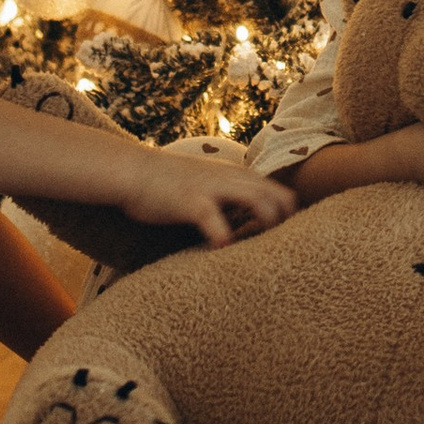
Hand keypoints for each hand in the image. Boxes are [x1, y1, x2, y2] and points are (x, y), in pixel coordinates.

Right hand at [116, 155, 296, 247]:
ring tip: (262, 253)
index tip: (287, 243)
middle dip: (287, 225)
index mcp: (238, 176)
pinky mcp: (191, 201)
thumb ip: (231, 194)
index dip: (290, 218)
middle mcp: (232, 178)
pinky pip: (213, 218)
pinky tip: (222, 250)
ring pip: (257, 200)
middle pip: (278, 196)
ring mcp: (213, 188)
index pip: (282, 193)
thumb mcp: (209, 181)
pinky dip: (223, 236)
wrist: (133, 171)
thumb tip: (248, 217)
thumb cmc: (169, 182)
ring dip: (267, 226)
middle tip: (280, 253)